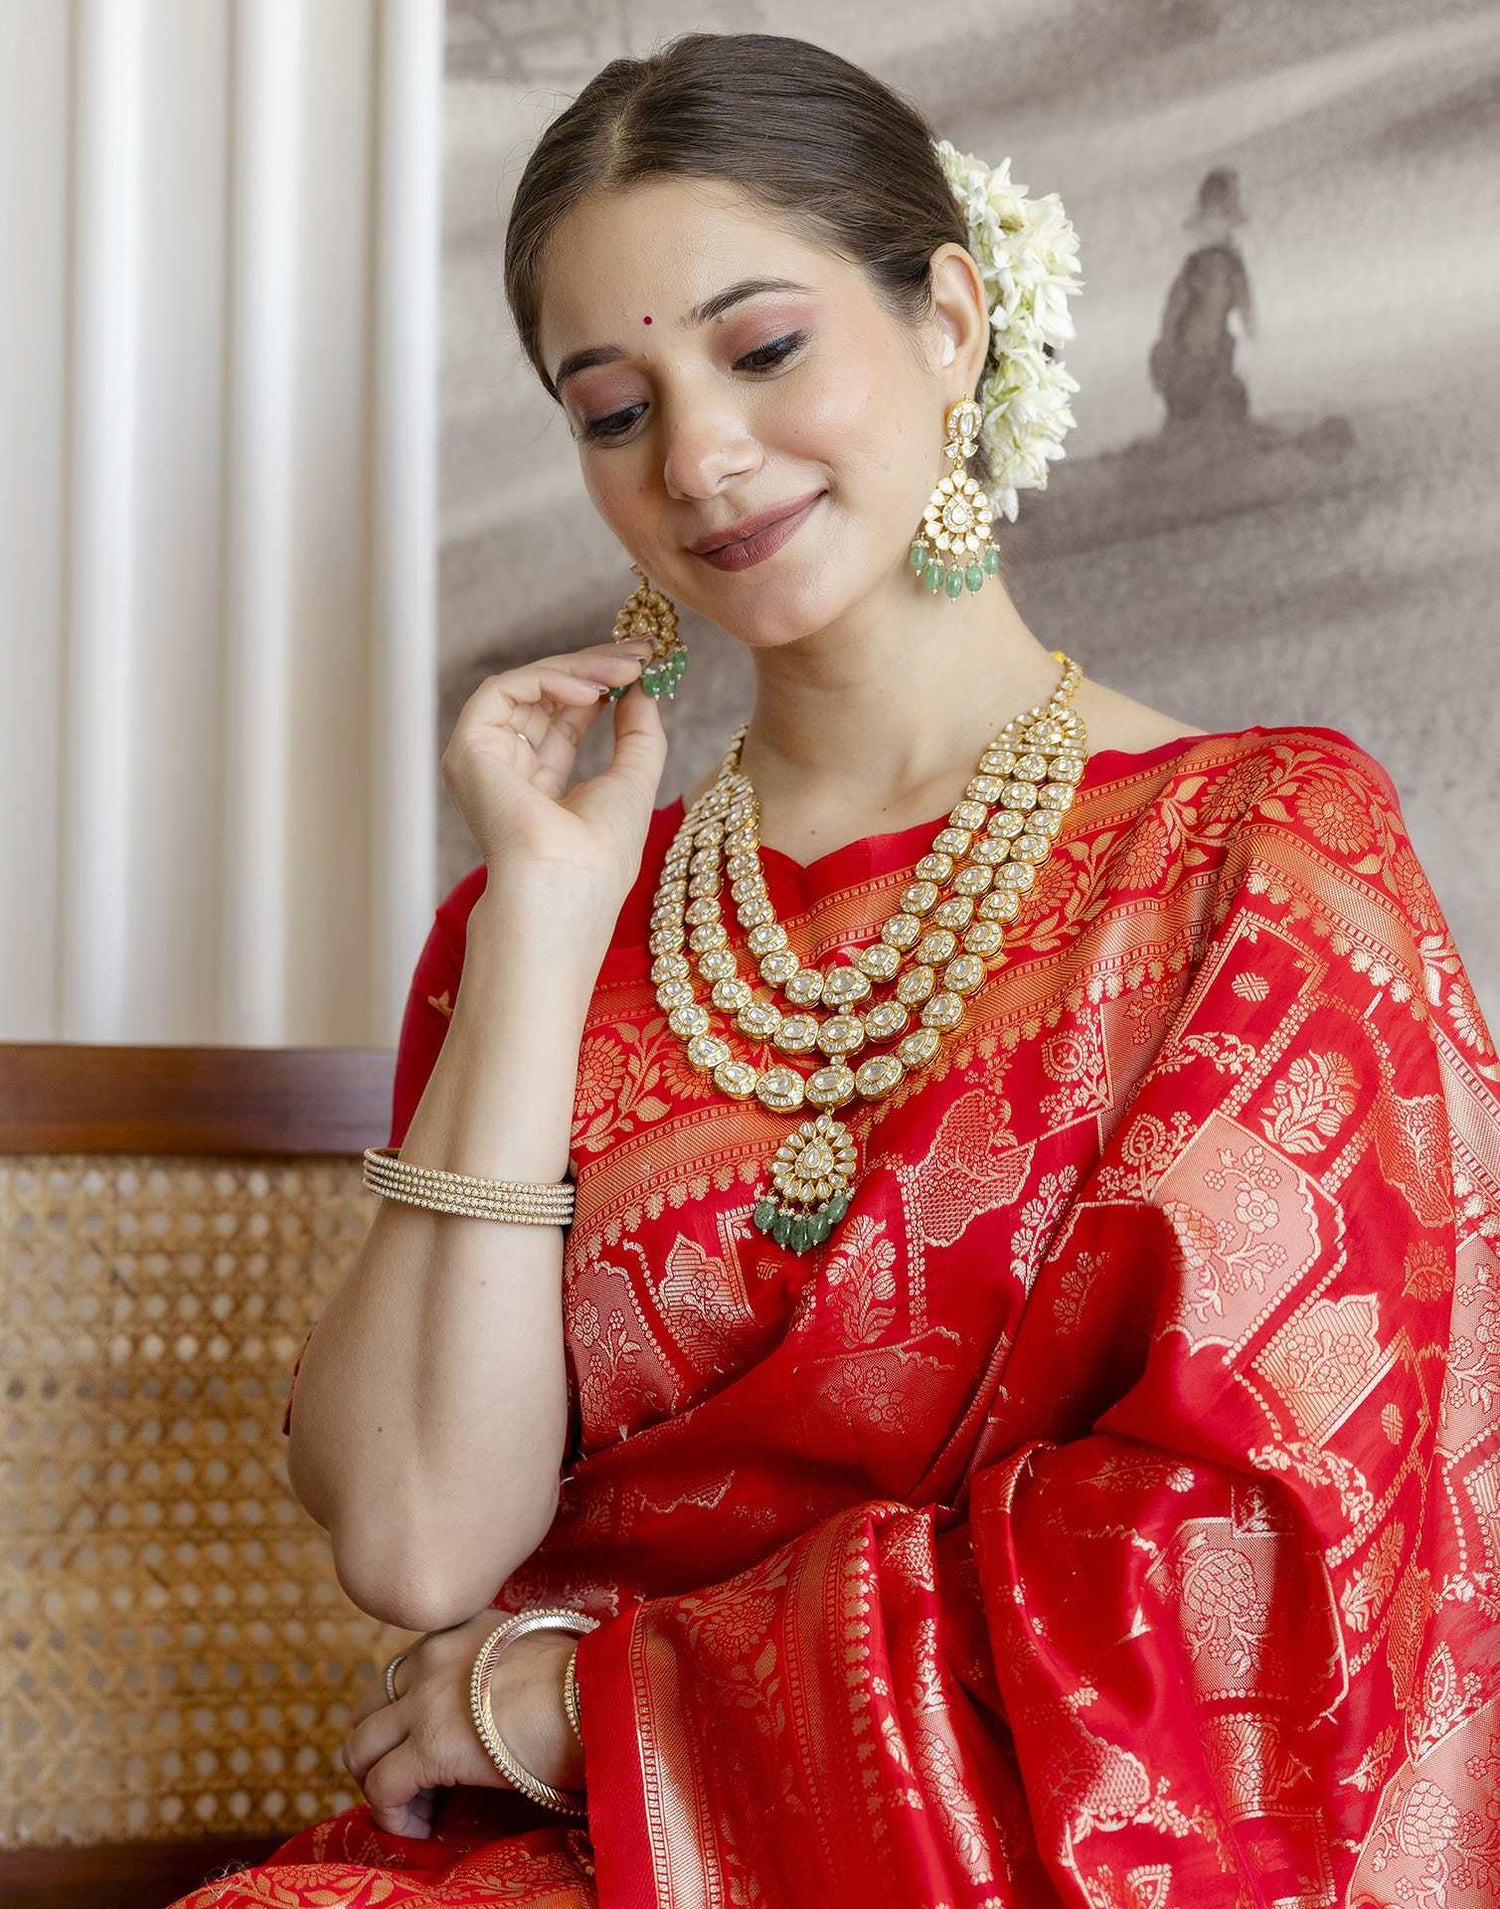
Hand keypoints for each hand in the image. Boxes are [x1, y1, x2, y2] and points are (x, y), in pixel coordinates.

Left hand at [341, 1610, 583, 1838]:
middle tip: (415, 1783)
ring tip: (416, 1809)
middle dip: (381, 1750)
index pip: (402, 1674)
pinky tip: (423, 1829)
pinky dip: (394, 1818)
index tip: (433, 1753)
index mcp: (458, 1632)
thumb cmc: (585, 1681)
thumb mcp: (532, 1652)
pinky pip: (382, 1790)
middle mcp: (431, 1657)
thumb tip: (504, 1707)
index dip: (407, 1720)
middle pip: (368, 1708)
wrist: (599, 1694)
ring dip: (379, 1784)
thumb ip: (501, 1668)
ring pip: (359, 1748)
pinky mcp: (428, 1746)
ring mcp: (424, 1701)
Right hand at [441, 636, 668, 906]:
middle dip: (595, 668)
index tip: (643, 662)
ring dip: (581, 670)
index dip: (602, 685)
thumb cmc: (599, 856)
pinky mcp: (468, 747)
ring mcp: (483, 758)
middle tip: (640, 651)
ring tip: (627, 669)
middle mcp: (506, 769)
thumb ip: (638, 734)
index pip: (566, 719)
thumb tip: (642, 689)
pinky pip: (505, 690)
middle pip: (547, 698)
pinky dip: (549, 680)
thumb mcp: (633, 781)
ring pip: (527, 687)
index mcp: (539, 786)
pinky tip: (593, 691)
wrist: (565, 888)